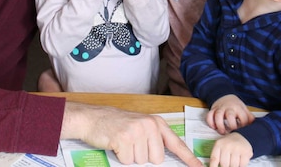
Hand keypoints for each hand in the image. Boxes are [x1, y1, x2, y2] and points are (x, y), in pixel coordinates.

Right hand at [61, 102, 202, 166]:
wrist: (92, 118)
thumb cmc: (116, 125)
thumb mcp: (140, 126)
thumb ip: (154, 139)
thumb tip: (163, 159)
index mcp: (156, 123)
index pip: (176, 144)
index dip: (188, 158)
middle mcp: (150, 125)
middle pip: (157, 159)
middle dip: (143, 157)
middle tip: (131, 145)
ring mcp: (137, 131)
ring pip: (141, 161)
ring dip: (130, 157)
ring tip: (122, 143)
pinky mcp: (124, 139)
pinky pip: (127, 160)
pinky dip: (120, 157)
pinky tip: (115, 144)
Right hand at [207, 95, 255, 133]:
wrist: (224, 95)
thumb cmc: (235, 105)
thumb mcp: (244, 109)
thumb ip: (249, 117)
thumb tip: (255, 125)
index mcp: (239, 108)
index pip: (242, 118)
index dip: (243, 126)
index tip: (242, 130)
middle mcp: (229, 107)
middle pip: (230, 115)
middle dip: (231, 126)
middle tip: (231, 132)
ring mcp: (220, 108)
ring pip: (218, 115)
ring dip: (219, 125)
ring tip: (222, 132)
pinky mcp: (213, 109)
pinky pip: (209, 115)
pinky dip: (210, 122)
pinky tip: (214, 127)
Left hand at [209, 132, 252, 166]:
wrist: (241, 136)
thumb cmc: (228, 144)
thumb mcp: (220, 147)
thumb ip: (216, 156)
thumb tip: (213, 166)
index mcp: (218, 144)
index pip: (214, 159)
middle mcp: (227, 145)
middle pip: (224, 164)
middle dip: (226, 166)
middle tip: (227, 163)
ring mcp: (237, 148)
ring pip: (233, 166)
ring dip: (233, 166)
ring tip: (233, 161)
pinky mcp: (246, 151)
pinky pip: (242, 165)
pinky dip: (241, 165)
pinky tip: (240, 162)